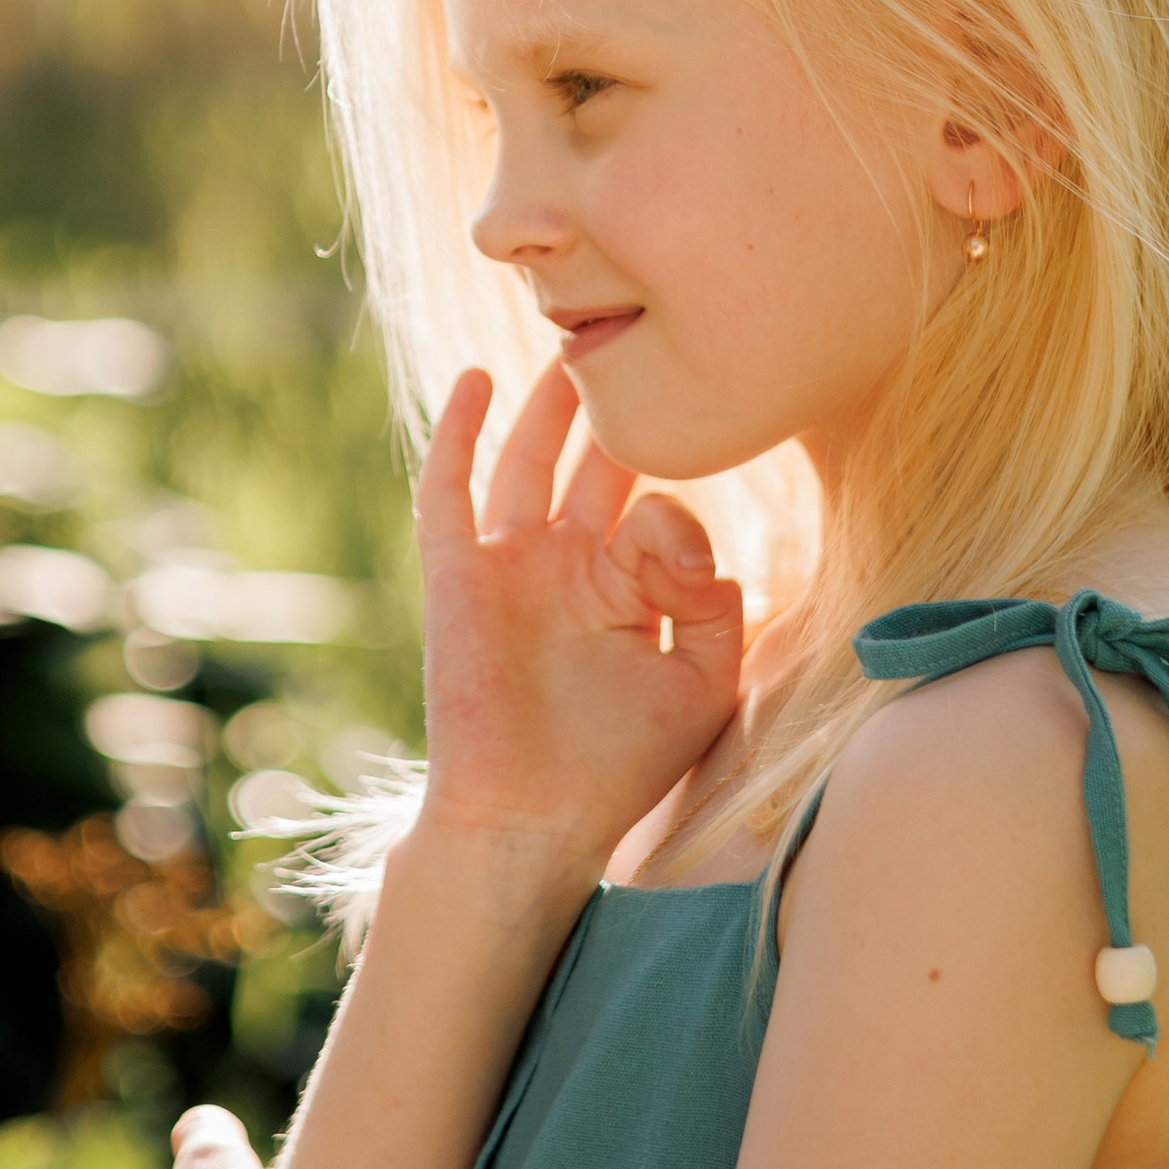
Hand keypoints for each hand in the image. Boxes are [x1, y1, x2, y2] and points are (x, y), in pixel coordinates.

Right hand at [416, 363, 744, 882]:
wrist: (532, 818)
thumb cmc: (618, 767)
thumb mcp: (702, 685)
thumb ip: (717, 608)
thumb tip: (700, 544)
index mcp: (625, 591)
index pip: (659, 512)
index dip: (676, 521)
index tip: (681, 577)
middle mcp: (567, 568)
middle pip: (595, 467)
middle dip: (617, 415)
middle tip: (637, 352)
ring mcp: (509, 566)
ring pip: (527, 462)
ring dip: (546, 408)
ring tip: (568, 350)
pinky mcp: (457, 574)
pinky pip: (451, 490)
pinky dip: (460, 433)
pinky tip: (480, 382)